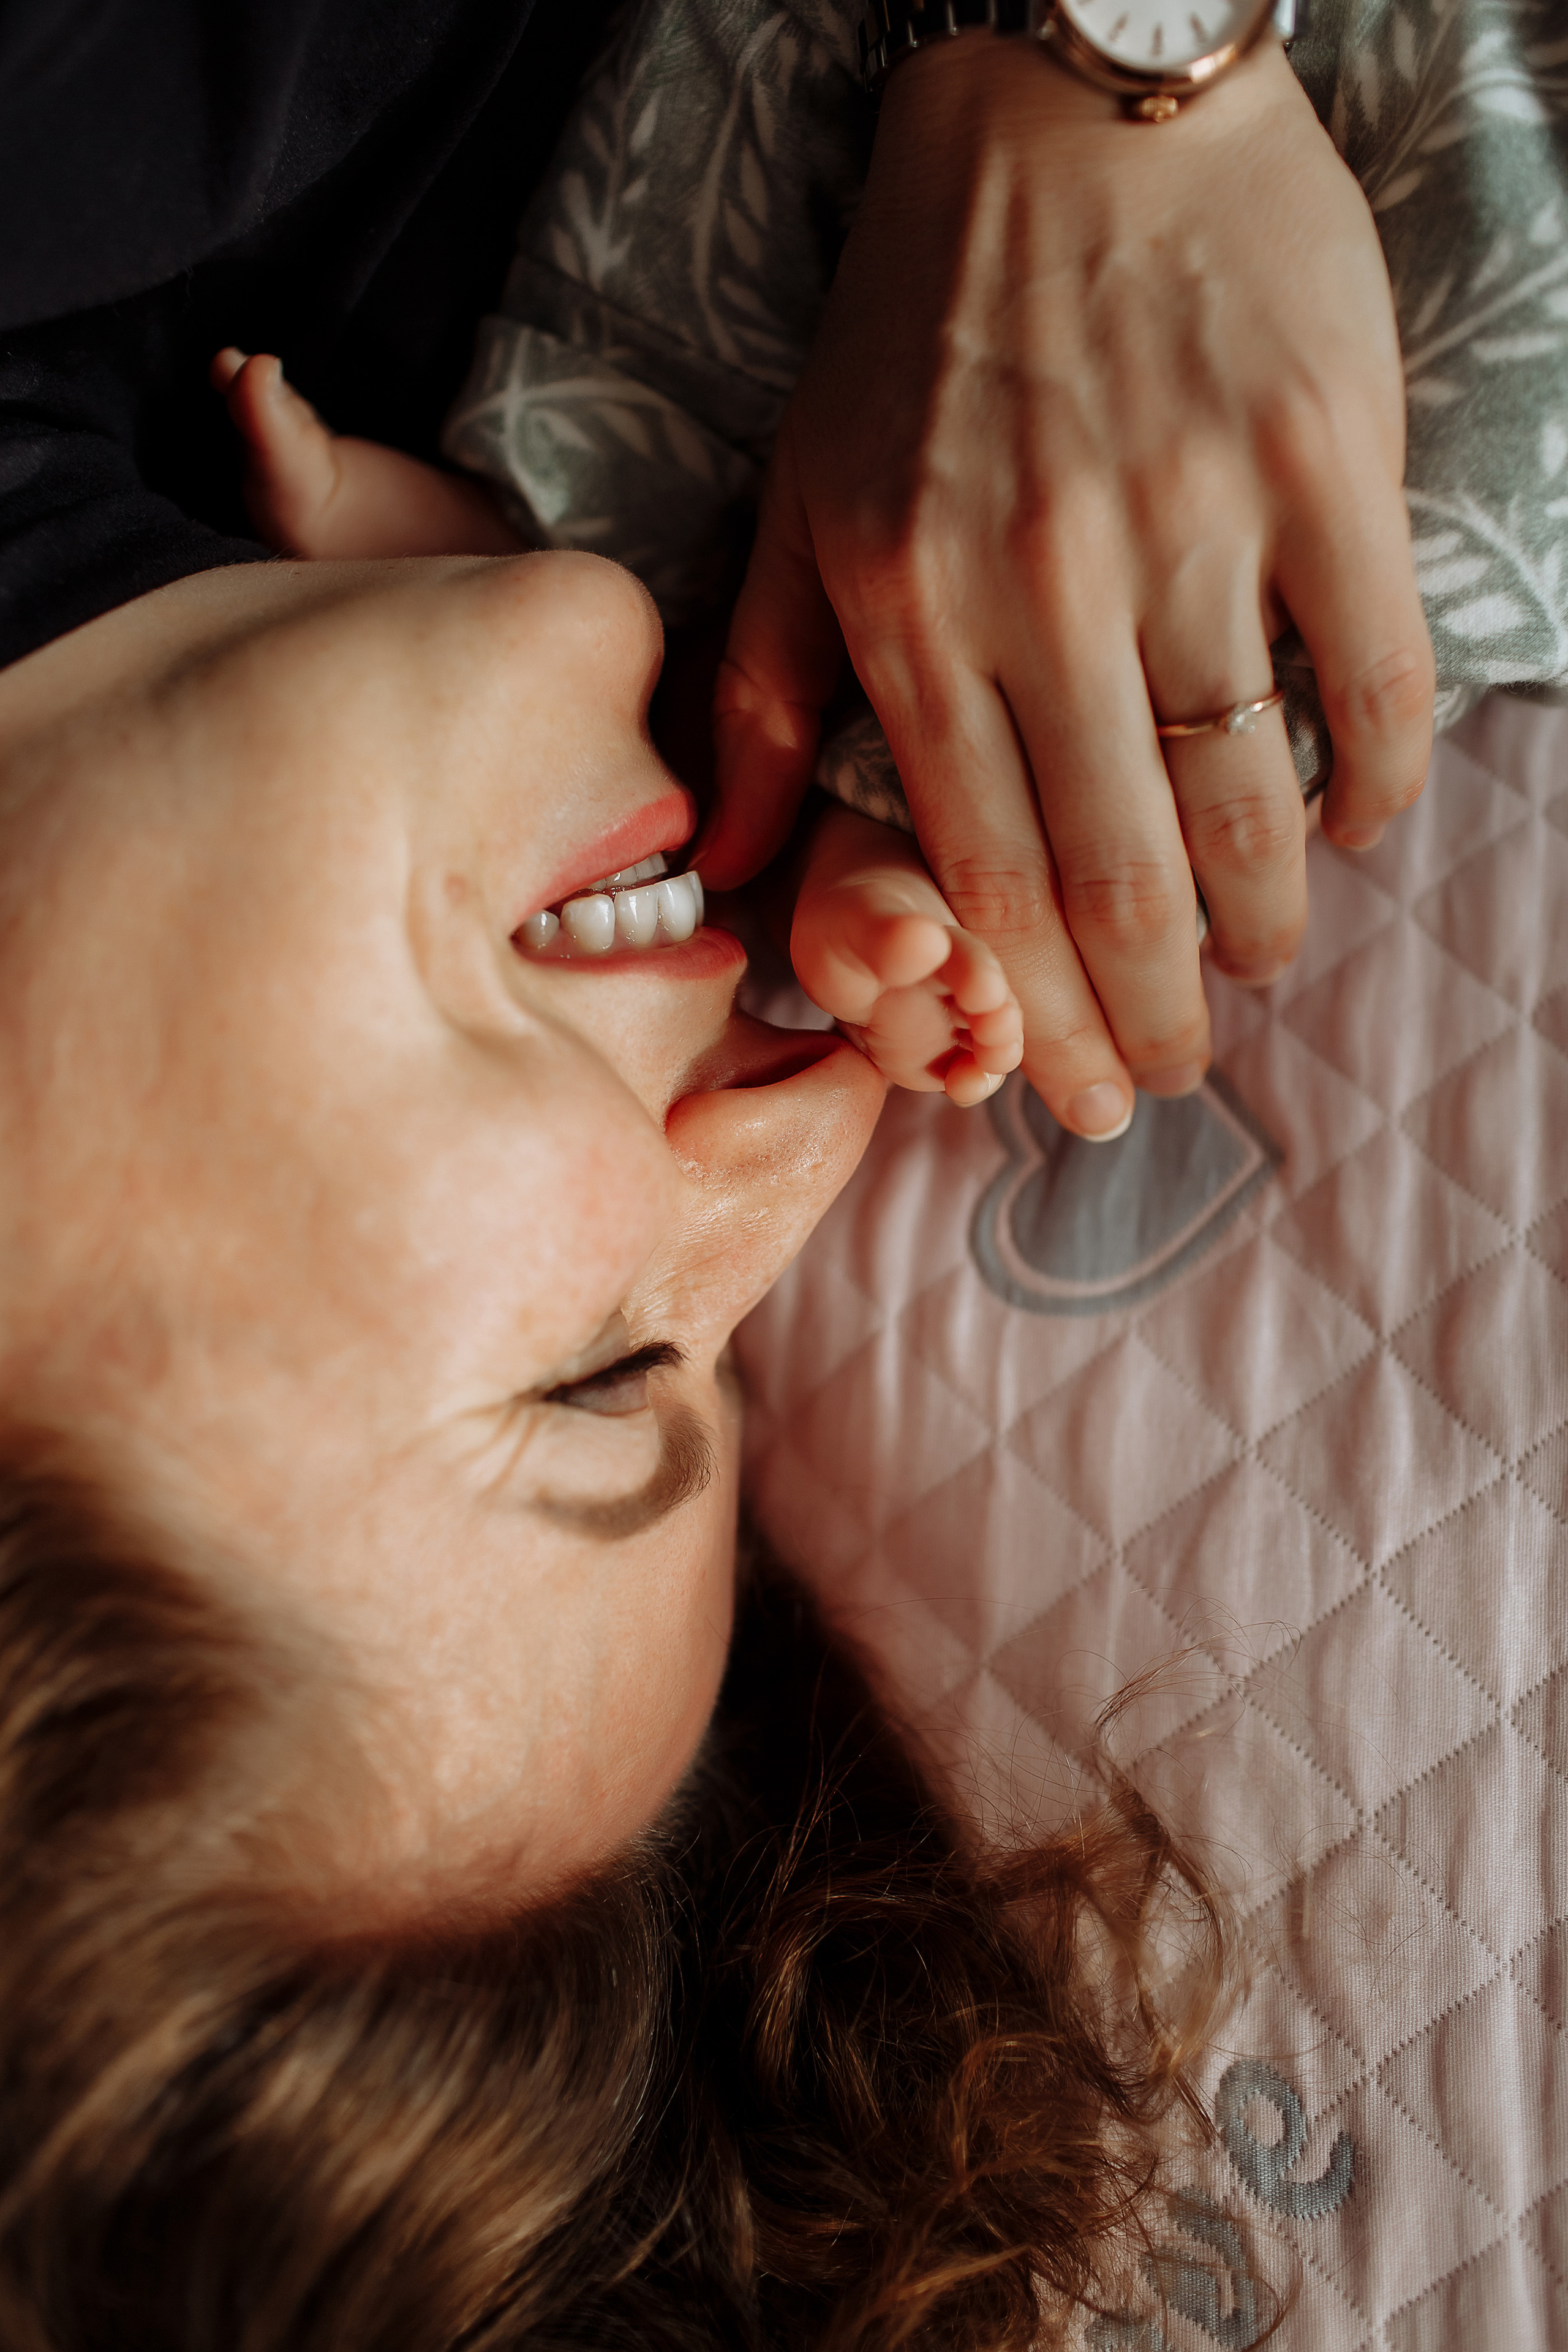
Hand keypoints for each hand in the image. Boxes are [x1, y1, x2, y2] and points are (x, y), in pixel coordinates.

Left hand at [704, 34, 1433, 1135]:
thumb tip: (725, 863)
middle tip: (1165, 1078)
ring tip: (1254, 967)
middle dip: (1147, 1010)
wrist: (1072, 94)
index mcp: (912, 608)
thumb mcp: (800, 495)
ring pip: (1244, 793)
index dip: (1035, 1009)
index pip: (983, 872)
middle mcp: (1046, 583)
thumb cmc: (922, 323)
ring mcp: (1191, 519)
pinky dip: (1368, 777)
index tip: (1066, 1094)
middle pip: (1117, 868)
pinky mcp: (1317, 456)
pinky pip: (1366, 671)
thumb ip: (759, 686)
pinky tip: (1351, 830)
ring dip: (1259, 917)